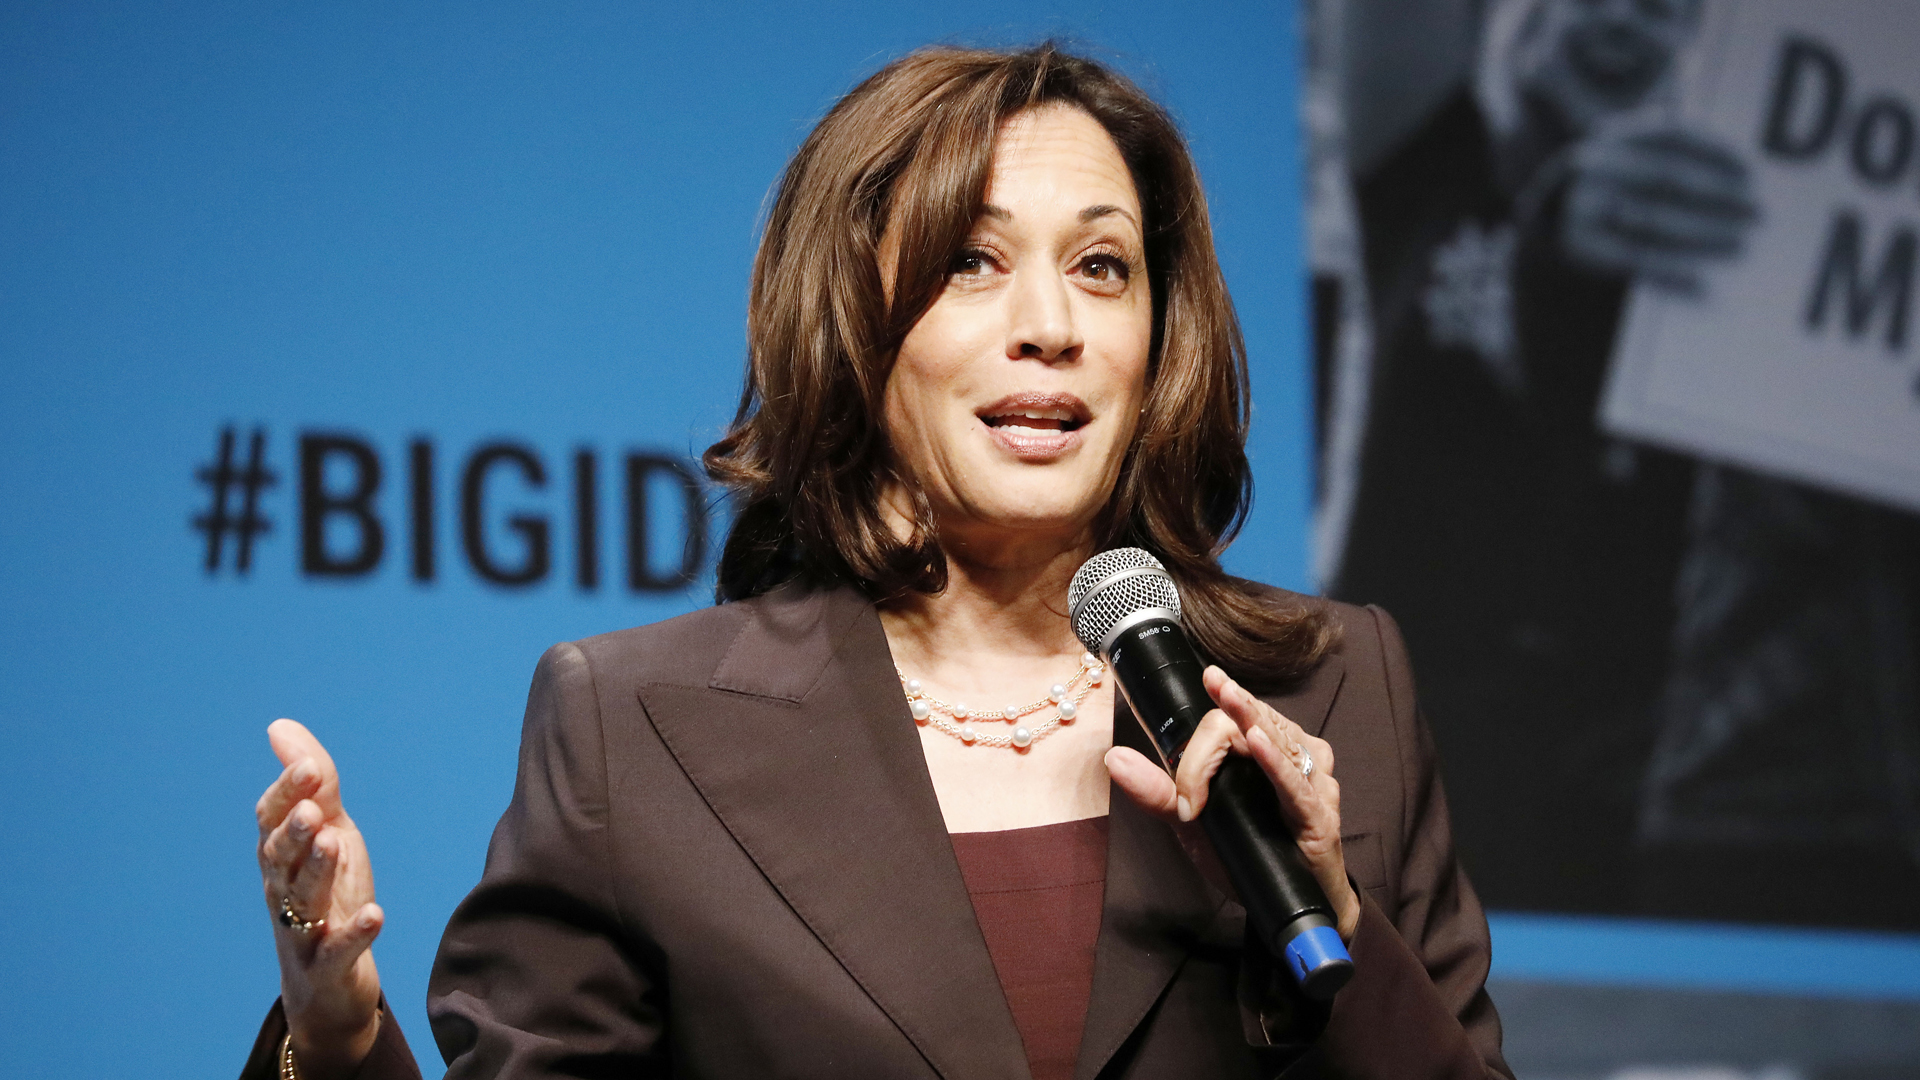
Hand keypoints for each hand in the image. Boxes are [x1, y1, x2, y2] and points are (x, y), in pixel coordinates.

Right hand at [256, 719, 383, 1078]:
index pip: (273, 819)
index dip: (289, 793)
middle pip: (280, 857)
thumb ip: (314, 785)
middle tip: (313, 809)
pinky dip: (354, 933)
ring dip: (318, 871)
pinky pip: (336, 950)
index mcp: (282, 855)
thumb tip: (279, 726)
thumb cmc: (328, 894)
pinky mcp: (327, 965)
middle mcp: (283, 889)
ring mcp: (302, 930)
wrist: (329, 981)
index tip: (310, 766)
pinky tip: (375, 915)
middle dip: (294, 831)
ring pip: (302, 898)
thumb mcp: (330, 832)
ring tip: (335, 843)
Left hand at [1106, 666, 1360, 940]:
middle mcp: (1290, 759)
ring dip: (1252, 720)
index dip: (1201, 748)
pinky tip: (1259, 742)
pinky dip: (1276, 764)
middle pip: (1256, 721)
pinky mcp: (1319, 816)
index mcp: (1262, 752)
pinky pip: (1296, 784)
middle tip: (1214, 682)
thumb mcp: (1194, 824)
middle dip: (1231, 707)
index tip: (1186, 794)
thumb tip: (1114, 758)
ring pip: (1279, 741)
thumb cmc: (1249, 857)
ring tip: (1232, 699)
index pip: (1232, 726)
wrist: (1288, 907)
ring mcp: (1310, 784)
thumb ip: (1158, 792)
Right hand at [1560, 121, 1756, 294]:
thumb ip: (1670, 154)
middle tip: (1759, 214)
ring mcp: (1581, 205)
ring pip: (1654, 219)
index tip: (1752, 171)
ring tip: (1739, 247)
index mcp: (1612, 136)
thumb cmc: (1611, 191)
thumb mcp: (1629, 159)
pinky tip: (1700, 284)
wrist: (1546, 226)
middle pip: (1669, 178)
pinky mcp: (1576, 246)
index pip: (1674, 135)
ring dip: (1704, 235)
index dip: (1717, 152)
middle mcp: (1594, 164)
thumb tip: (1742, 171)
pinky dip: (1670, 272)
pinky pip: (1633, 259)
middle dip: (1720, 197)